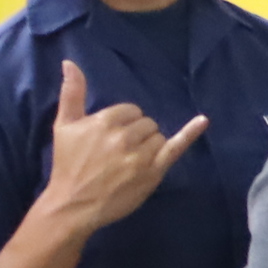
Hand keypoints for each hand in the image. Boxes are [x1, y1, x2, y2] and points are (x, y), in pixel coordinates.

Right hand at [35, 57, 205, 235]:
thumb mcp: (64, 126)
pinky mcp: (154, 171)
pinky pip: (176, 147)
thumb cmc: (68, 165)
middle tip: (117, 154)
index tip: (110, 140)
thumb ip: (71, 93)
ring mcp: (141, 155)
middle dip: (136, 135)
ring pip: (158, 136)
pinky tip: (203, 121)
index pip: (130, 111)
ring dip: (148, 146)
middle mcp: (124, 136)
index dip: (123, 124)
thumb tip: (69, 62)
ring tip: (128, 163)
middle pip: (146, 123)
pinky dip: (190, 133)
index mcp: (104, 121)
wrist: (73, 205)